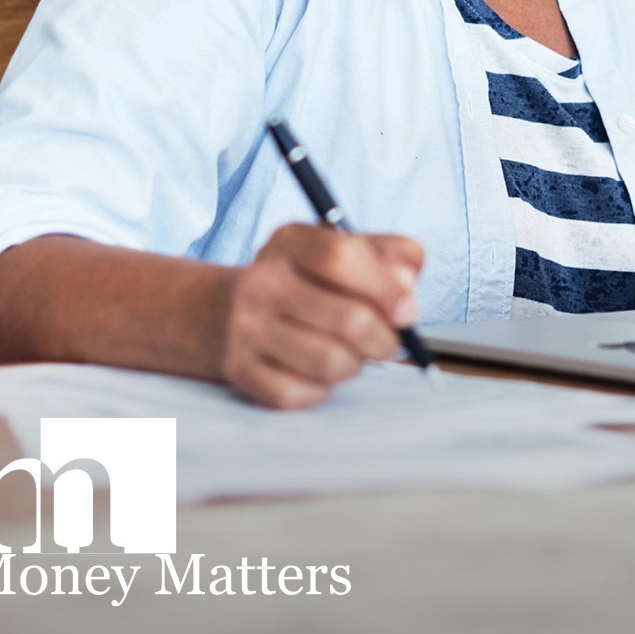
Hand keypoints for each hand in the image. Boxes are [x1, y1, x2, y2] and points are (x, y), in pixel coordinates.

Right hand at [217, 223, 423, 407]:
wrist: (225, 309)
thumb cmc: (306, 279)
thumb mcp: (344, 248)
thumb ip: (390, 253)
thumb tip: (408, 283)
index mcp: (291, 240)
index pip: (342, 257)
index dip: (386, 288)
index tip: (409, 311)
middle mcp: (261, 280)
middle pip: (348, 318)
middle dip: (384, 338)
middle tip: (389, 342)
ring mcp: (245, 326)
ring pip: (330, 361)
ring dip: (357, 365)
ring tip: (354, 355)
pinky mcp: (239, 369)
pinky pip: (301, 393)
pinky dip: (323, 389)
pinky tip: (319, 372)